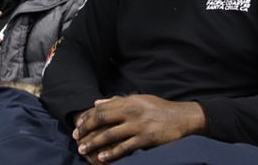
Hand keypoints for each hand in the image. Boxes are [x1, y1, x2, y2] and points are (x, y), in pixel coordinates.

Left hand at [73, 95, 205, 162]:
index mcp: (129, 101)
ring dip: (94, 143)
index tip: (78, 124)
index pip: (102, 108)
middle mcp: (132, 112)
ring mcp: (138, 126)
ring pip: (110, 135)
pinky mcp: (145, 139)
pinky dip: (111, 154)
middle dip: (86, 129)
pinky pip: (124, 148)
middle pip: (102, 119)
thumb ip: (117, 101)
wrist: (181, 117)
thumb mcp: (139, 99)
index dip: (88, 116)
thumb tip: (96, 102)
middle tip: (76, 137)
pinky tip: (102, 158)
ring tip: (83, 149)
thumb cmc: (159, 108)